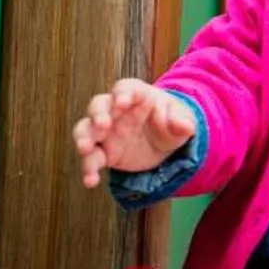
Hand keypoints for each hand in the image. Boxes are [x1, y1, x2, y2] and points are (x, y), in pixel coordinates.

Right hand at [75, 79, 195, 188]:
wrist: (165, 140)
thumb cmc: (171, 119)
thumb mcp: (182, 119)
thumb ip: (182, 121)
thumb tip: (185, 126)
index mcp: (136, 95)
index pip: (125, 88)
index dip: (122, 94)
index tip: (122, 102)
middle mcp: (115, 110)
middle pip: (99, 105)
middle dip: (98, 114)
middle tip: (103, 125)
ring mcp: (106, 131)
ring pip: (86, 129)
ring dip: (84, 137)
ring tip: (85, 148)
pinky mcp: (104, 152)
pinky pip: (91, 158)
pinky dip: (88, 169)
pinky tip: (90, 180)